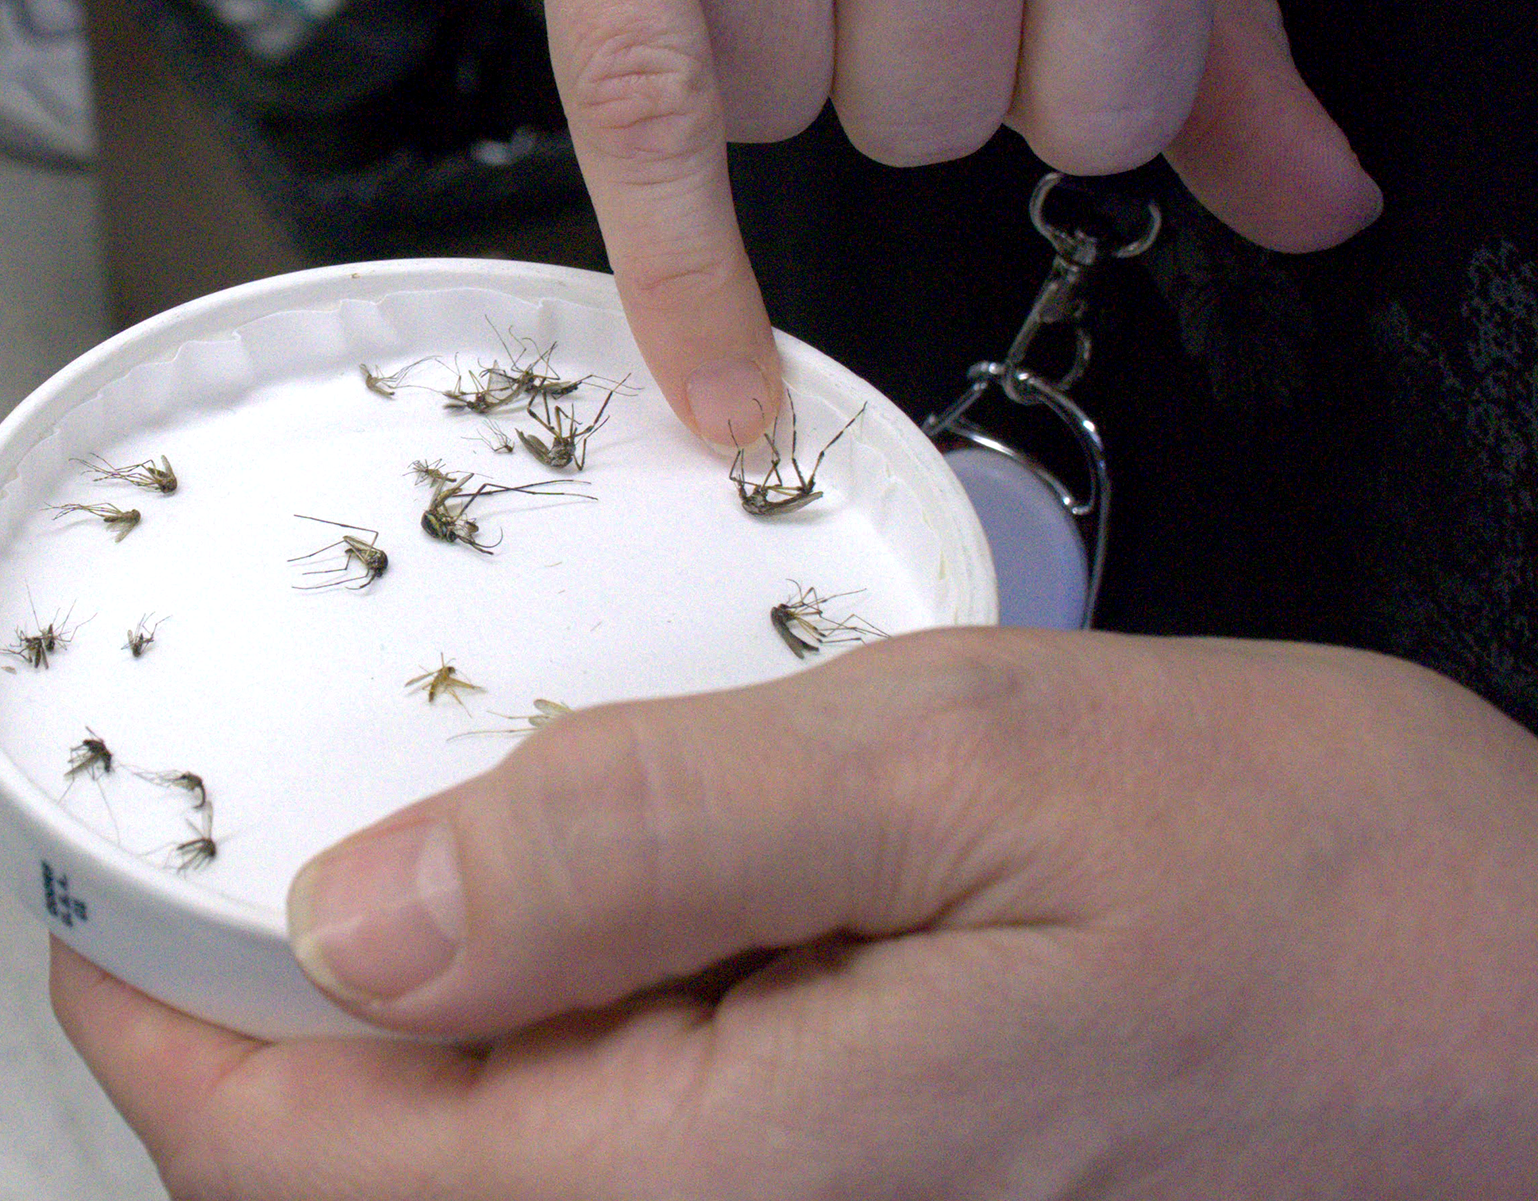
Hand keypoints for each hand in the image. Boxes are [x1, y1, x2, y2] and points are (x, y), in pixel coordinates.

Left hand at [54, 630, 1537, 1200]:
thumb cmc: (1326, 908)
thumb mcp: (965, 774)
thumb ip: (636, 842)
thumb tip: (358, 906)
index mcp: (698, 1198)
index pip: (283, 1152)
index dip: (151, 1009)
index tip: (111, 871)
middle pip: (370, 1166)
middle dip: (283, 980)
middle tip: (303, 775)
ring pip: (498, 1152)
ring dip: (447, 982)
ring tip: (499, 789)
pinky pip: (631, 1145)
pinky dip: (582, 1008)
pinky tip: (667, 876)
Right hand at [545, 0, 1385, 446]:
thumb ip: (1222, 37)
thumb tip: (1317, 201)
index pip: (1112, 101)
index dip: (1097, 84)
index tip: (1077, 18)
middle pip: (937, 121)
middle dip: (943, 65)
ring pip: (793, 111)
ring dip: (803, 58)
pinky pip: (652, 128)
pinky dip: (689, 284)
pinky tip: (730, 394)